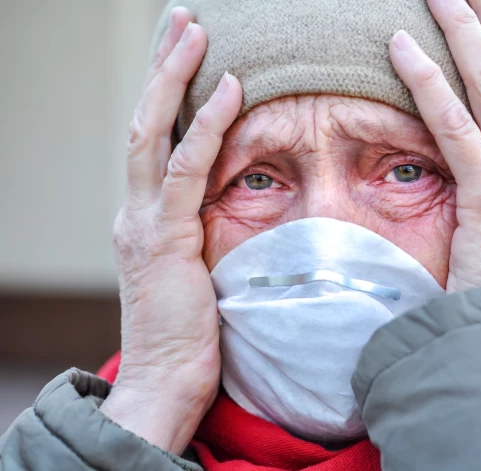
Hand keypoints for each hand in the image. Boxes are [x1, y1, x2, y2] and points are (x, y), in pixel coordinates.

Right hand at [99, 8, 241, 453]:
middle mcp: (135, 209)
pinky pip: (185, 170)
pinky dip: (205, 126)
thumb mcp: (195, 269)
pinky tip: (228, 89)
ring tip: (195, 29)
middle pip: (144, 118)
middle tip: (183, 19)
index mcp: (145, 215)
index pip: (153, 136)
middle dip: (162, 64)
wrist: (166, 380)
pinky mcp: (165, 239)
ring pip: (153, 130)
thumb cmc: (190, 331)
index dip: (166, 90)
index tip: (184, 52)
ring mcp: (144, 221)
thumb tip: (235, 206)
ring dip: (174, 76)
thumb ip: (204, 233)